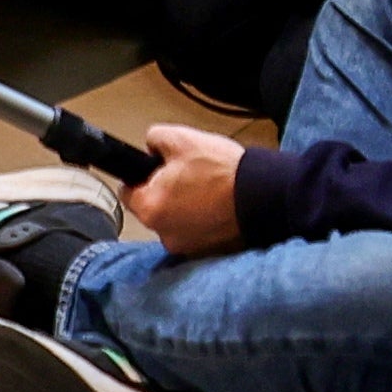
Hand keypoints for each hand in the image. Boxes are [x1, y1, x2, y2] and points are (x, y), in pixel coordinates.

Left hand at [135, 121, 248, 257]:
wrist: (263, 195)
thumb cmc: (223, 170)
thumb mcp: (181, 138)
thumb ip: (154, 139)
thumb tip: (150, 146)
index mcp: (151, 208)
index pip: (128, 193)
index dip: (140, 177)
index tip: (154, 171)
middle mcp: (165, 234)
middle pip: (154, 209)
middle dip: (166, 193)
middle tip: (189, 176)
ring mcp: (188, 247)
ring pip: (176, 222)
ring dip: (185, 209)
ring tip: (208, 191)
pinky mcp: (209, 253)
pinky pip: (197, 234)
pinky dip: (203, 222)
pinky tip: (217, 207)